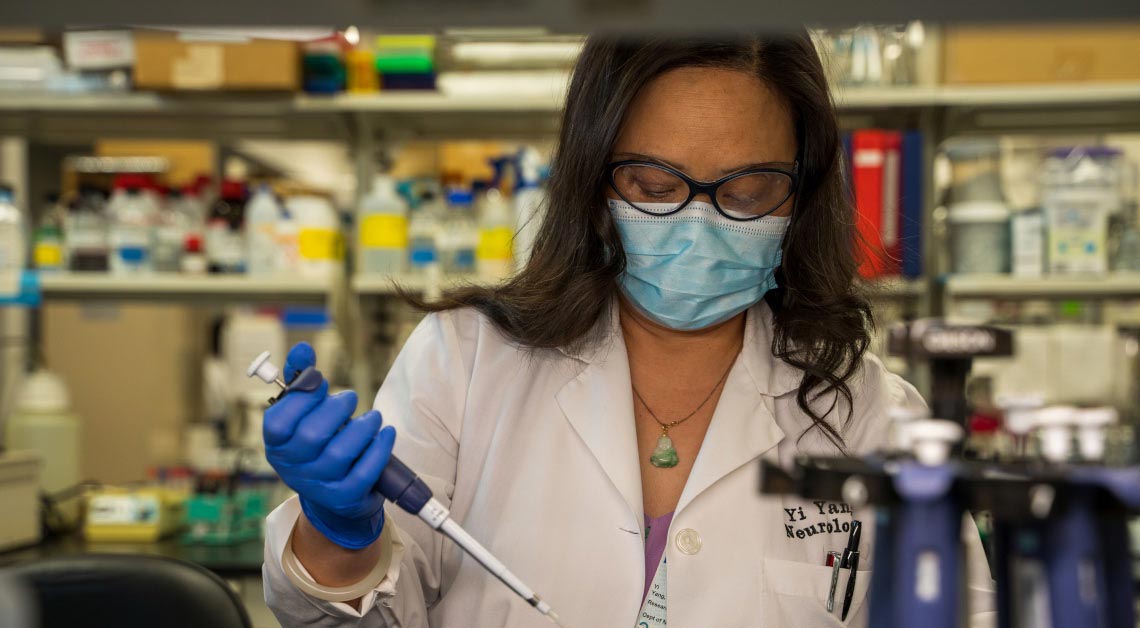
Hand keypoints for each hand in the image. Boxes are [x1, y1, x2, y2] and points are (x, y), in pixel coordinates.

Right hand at [263, 342, 396, 549]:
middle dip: (337, 410)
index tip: (322, 383)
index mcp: (277, 445)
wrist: (335, 496)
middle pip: (312, 436)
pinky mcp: (345, 497)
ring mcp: (319, 485)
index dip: (302, 398)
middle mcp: (293, 468)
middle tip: (351, 398)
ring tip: (373, 417)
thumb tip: (303, 349)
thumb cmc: (319, 443)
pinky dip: (379, 448)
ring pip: (340, 454)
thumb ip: (301, 379)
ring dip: (362, 427)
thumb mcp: (304, 414)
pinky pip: (364, 472)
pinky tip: (386, 433)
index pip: (278, 422)